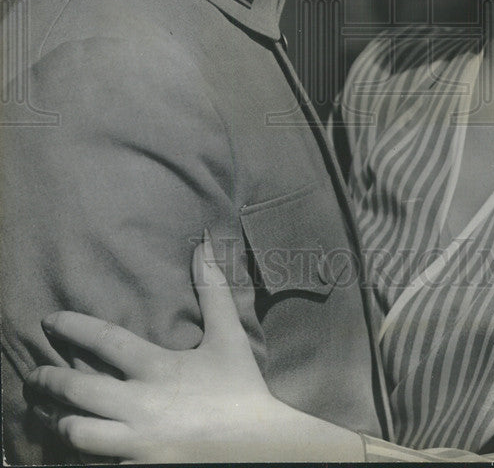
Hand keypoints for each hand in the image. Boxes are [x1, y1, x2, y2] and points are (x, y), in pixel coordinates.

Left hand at [27, 231, 360, 461]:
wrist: (260, 448)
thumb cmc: (241, 388)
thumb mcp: (229, 336)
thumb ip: (212, 290)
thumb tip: (203, 245)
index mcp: (158, 368)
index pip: (104, 340)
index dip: (73, 327)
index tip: (49, 320)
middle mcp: (139, 405)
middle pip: (77, 390)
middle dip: (48, 380)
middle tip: (35, 374)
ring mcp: (135, 443)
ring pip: (76, 433)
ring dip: (60, 421)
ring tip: (52, 414)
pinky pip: (95, 462)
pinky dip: (82, 453)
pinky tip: (80, 443)